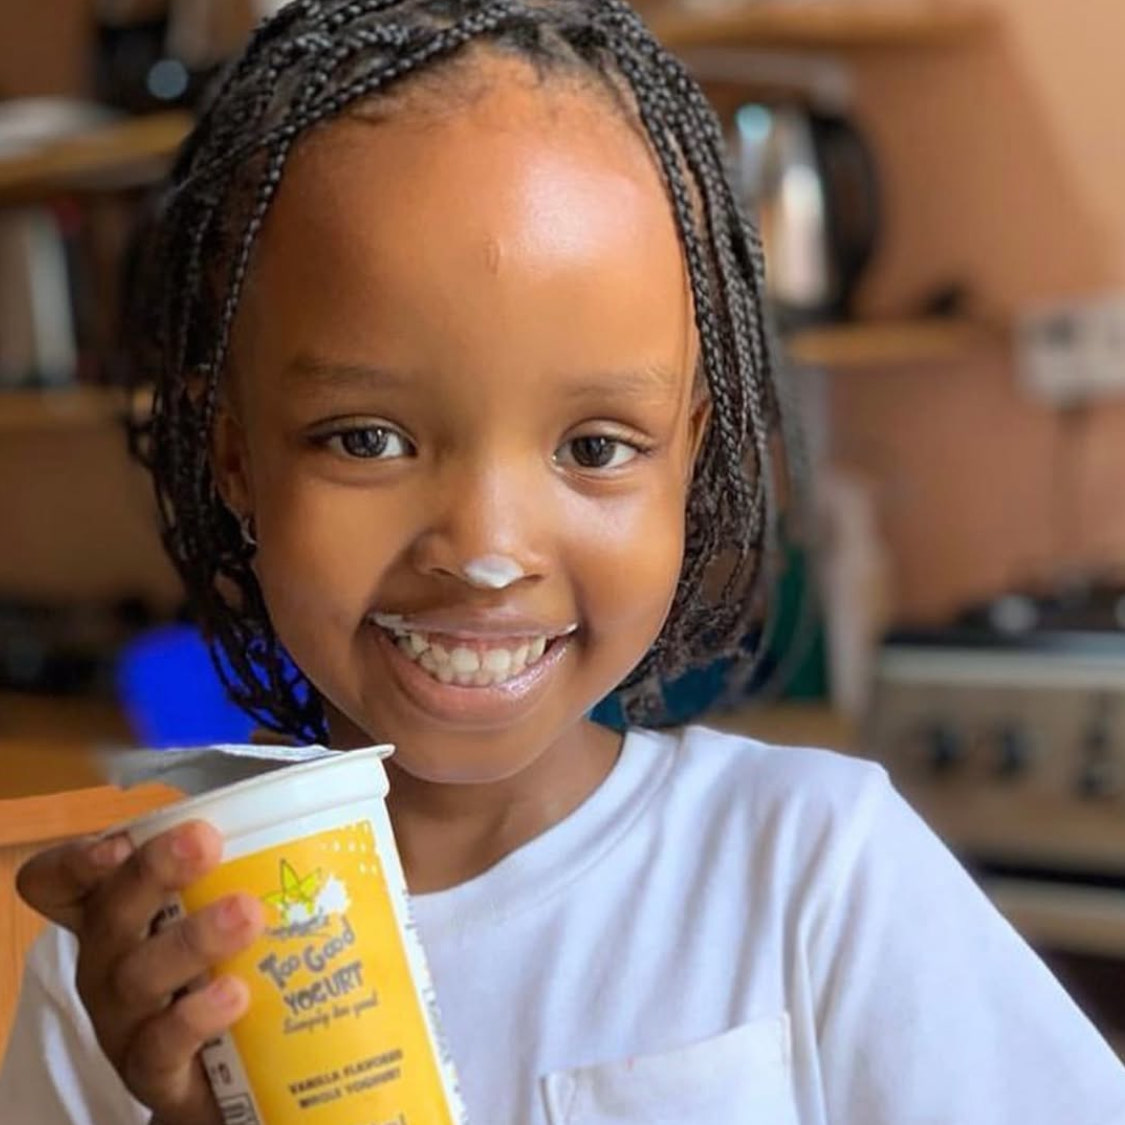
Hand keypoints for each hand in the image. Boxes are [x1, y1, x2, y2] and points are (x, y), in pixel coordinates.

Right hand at [17, 821, 264, 1124]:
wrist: (234, 1075)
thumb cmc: (223, 969)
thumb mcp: (228, 909)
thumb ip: (255, 863)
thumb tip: (338, 817)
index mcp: (121, 912)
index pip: (65, 880)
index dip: (77, 861)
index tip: (117, 844)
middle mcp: (111, 961)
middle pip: (110, 913)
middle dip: (153, 871)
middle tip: (204, 841)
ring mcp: (125, 1019)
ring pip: (139, 975)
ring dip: (192, 939)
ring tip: (247, 914)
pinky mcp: (153, 1072)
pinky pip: (161, 1046)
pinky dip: (196, 1018)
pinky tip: (235, 995)